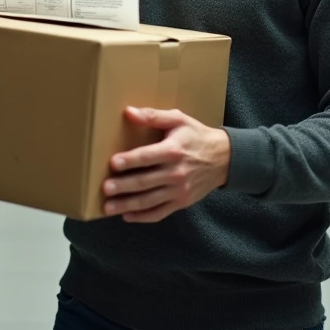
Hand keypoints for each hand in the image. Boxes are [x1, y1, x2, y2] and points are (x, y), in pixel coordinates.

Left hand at [102, 107, 230, 222]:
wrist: (224, 159)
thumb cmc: (196, 136)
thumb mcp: (178, 119)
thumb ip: (153, 116)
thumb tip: (128, 112)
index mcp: (173, 150)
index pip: (147, 157)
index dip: (130, 160)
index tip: (113, 163)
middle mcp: (176, 173)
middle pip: (145, 182)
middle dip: (123, 186)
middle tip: (105, 189)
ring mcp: (179, 191)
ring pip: (149, 201)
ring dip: (127, 204)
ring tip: (108, 207)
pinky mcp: (182, 202)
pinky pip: (160, 213)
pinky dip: (143, 216)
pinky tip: (127, 215)